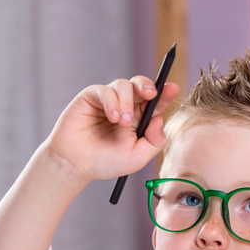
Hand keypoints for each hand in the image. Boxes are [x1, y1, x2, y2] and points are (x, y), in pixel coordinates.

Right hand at [45, 76, 179, 182]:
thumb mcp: (137, 158)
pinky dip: (111, 102)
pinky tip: (111, 116)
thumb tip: (160, 119)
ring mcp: (109, 100)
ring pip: (124, 85)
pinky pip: (105, 90)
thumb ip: (154, 141)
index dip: (165, 93)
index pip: (155, 102)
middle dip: (148, 86)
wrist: (76, 164)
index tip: (173, 88)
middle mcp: (126, 106)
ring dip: (126, 103)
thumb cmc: (105, 162)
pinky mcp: (92, 97)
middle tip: (150, 95)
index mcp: (140, 119)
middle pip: (141, 85)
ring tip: (121, 122)